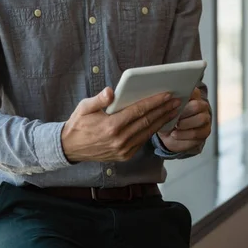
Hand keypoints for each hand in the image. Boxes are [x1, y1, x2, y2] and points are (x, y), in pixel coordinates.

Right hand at [61, 88, 180, 162]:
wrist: (70, 148)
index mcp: (111, 126)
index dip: (154, 102)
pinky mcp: (124, 155)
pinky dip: (152, 131)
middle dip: (163, 110)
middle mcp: (119, 139)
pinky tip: (160, 122)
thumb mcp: (84, 107)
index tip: (167, 95)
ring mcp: (123, 150)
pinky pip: (142, 141)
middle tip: (177, 101)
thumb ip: (98, 99)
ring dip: (162, 121)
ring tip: (173, 110)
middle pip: (147, 121)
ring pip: (147, 132)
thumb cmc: (78, 124)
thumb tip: (111, 91)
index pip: (138, 111)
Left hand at [157, 87, 211, 152]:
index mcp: (192, 95)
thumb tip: (162, 96)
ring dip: (185, 123)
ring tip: (175, 126)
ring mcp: (205, 118)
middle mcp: (201, 105)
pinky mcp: (205, 131)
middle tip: (173, 115)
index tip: (173, 100)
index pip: (192, 90)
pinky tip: (175, 134)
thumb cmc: (167, 119)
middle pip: (197, 105)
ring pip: (201, 118)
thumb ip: (165, 101)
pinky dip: (184, 134)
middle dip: (184, 111)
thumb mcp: (163, 109)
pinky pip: (197, 132)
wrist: (169, 135)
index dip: (183, 95)